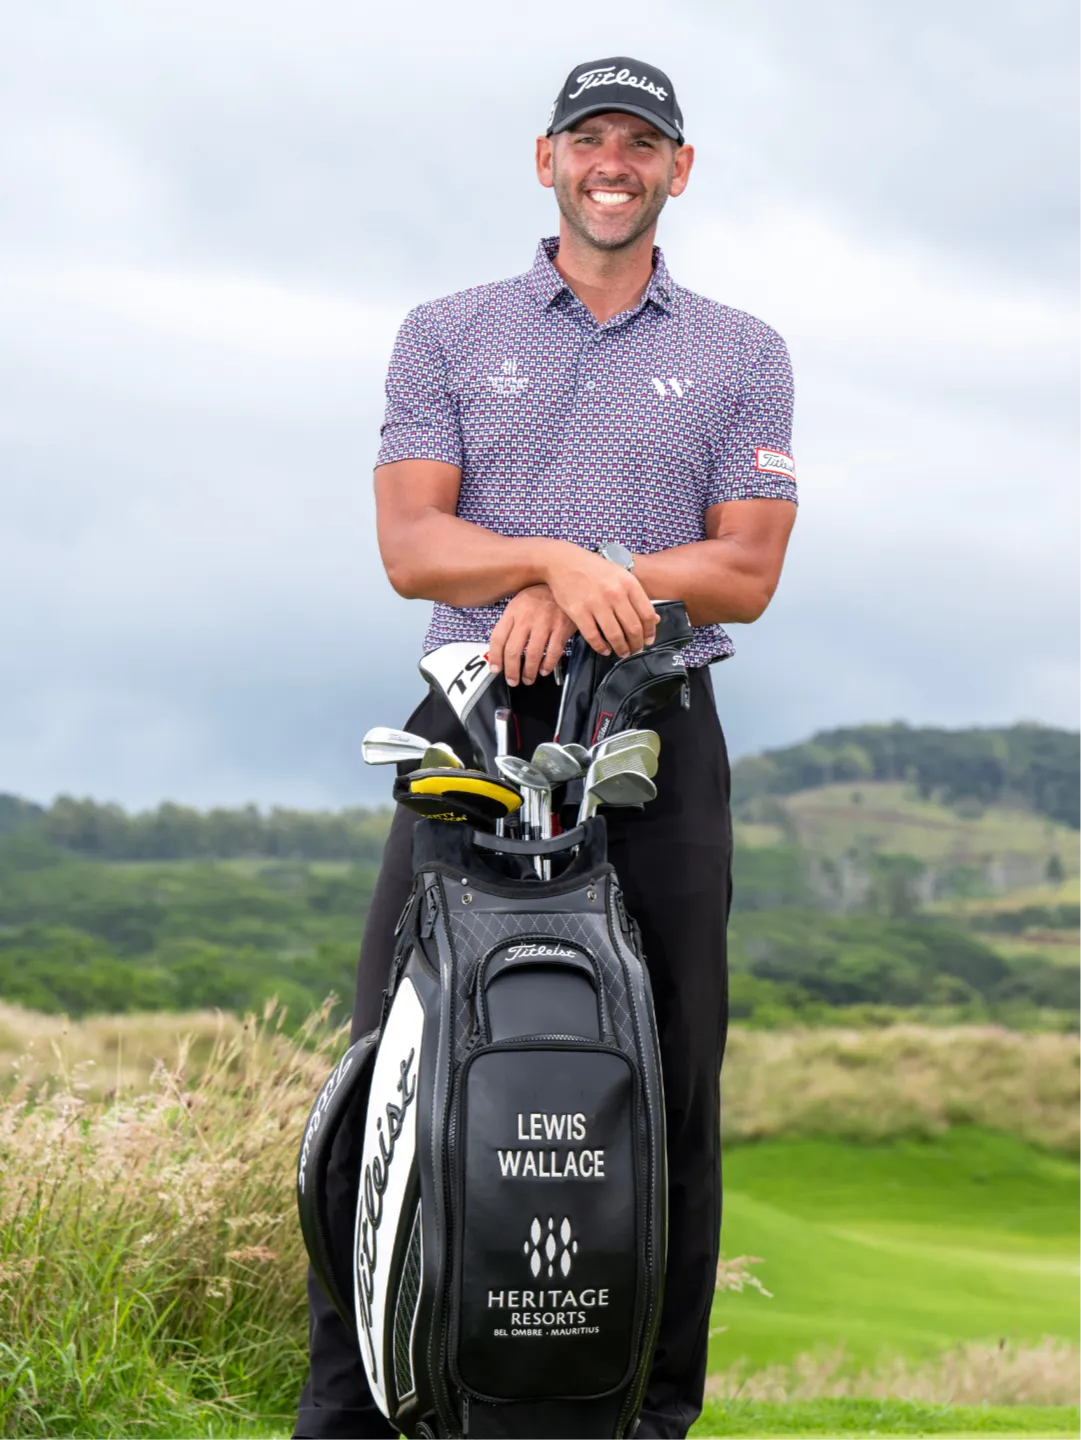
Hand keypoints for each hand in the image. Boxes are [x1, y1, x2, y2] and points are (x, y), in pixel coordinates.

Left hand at [487, 584, 576, 685]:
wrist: (563, 582)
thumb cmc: (539, 596)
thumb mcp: (519, 603)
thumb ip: (510, 623)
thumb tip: (501, 649)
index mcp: (513, 611)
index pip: (498, 638)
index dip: (495, 657)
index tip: (496, 669)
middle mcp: (527, 617)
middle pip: (514, 651)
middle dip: (511, 671)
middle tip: (512, 681)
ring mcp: (545, 623)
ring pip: (533, 655)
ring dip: (529, 672)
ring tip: (528, 679)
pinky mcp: (561, 628)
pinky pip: (553, 652)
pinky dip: (547, 665)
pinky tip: (544, 670)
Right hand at [542, 543, 659, 656]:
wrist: (564, 562)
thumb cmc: (594, 570)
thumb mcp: (620, 575)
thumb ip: (636, 596)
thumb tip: (654, 619)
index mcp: (628, 583)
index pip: (647, 614)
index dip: (650, 632)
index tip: (648, 640)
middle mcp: (614, 593)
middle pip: (633, 628)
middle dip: (637, 644)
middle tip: (636, 650)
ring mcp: (596, 603)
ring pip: (615, 635)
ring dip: (621, 649)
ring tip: (622, 652)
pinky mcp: (578, 611)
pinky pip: (594, 636)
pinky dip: (601, 647)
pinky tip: (604, 650)